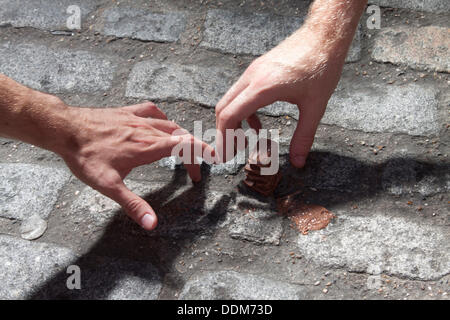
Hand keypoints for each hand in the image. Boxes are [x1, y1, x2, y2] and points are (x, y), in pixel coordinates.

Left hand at [58, 102, 213, 229]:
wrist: (66, 129)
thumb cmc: (86, 156)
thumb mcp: (109, 186)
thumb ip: (133, 204)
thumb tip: (152, 223)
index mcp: (148, 147)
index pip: (185, 145)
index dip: (203, 152)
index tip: (214, 159)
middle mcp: (147, 130)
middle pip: (181, 137)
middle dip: (192, 154)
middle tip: (192, 172)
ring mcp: (137, 119)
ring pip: (169, 124)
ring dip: (181, 137)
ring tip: (184, 150)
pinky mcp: (127, 113)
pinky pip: (152, 111)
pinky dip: (163, 118)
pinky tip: (162, 123)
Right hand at [215, 24, 350, 167]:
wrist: (324, 35)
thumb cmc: (321, 66)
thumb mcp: (315, 106)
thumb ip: (304, 136)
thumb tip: (298, 162)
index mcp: (262, 88)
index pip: (229, 115)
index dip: (224, 138)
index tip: (225, 155)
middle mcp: (252, 77)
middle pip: (223, 108)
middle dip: (224, 132)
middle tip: (232, 151)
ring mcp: (253, 71)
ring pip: (230, 99)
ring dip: (233, 121)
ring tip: (245, 140)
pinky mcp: (258, 69)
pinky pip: (241, 92)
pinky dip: (243, 111)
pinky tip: (257, 123)